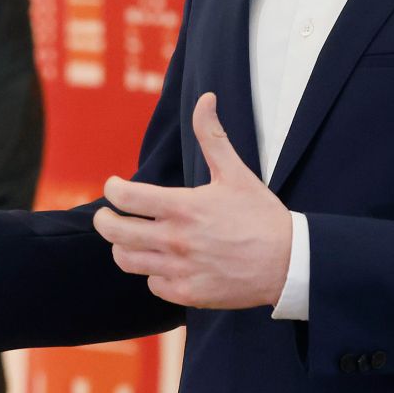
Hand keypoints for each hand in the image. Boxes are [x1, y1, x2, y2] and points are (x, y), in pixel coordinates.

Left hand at [94, 92, 292, 309]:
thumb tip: (205, 99)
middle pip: (115, 232)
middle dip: (104, 220)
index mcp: (183, 207)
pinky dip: (152, 273)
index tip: (115, 186)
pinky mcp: (188, 293)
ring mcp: (180, 269)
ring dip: (123, 248)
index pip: (126, 197)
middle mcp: (176, 239)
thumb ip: (212, 135)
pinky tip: (162, 263)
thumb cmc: (261, 215)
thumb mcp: (236, 172)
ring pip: (127, 260)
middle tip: (107, 215)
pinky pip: (152, 284)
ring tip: (128, 239)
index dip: (112, 189)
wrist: (289, 262)